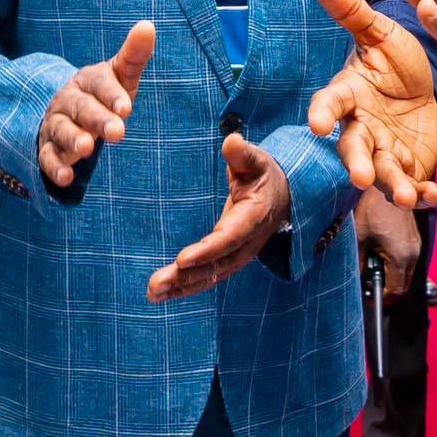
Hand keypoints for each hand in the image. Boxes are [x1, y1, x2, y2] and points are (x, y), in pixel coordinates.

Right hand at [39, 22, 153, 188]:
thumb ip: (133, 56)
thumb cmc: (102, 95)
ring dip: (72, 139)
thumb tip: (148, 26)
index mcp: (87, 80)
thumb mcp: (119, 76)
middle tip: (117, 132)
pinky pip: (47, 158)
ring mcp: (55, 124)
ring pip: (61, 130)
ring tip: (86, 149)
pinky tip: (66, 178)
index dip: (112, 95)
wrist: (67, 112)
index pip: (99, 84)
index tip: (126, 108)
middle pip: (81, 108)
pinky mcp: (48, 148)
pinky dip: (55, 168)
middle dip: (97, 119)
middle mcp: (68, 100)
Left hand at [147, 134, 291, 301]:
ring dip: (180, 287)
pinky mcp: (228, 260)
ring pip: (209, 276)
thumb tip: (232, 141)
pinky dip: (185, 288)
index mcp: (253, 218)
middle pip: (215, 264)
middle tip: (155, 284)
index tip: (181, 259)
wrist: (283, 194)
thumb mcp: (256, 160)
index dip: (206, 251)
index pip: (229, 238)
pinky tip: (162, 294)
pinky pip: (208, 277)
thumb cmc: (263, 174)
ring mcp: (238, 255)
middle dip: (185, 277)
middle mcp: (246, 243)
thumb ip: (242, 154)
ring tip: (153, 293)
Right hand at [304, 0, 436, 207]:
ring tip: (405, 196)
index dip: (323, 113)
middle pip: (353, 148)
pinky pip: (413, 186)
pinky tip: (432, 198)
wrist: (421, 90)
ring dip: (392, 185)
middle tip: (360, 176)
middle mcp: (361, 128)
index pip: (330, 103)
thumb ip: (348, 8)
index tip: (318, 123)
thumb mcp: (377, 32)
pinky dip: (421, 194)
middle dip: (356, 162)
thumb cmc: (392, 62)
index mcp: (349, 94)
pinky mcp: (408, 169)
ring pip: (383, 173)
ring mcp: (384, 152)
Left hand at [354, 189, 421, 298]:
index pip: (395, 291)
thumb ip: (355, 263)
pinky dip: (391, 262)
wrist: (385, 177)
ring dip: (387, 274)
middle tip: (364, 283)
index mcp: (401, 255)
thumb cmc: (369, 205)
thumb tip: (351, 282)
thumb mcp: (356, 237)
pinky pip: (404, 258)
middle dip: (384, 287)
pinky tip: (375, 251)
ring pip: (404, 272)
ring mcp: (415, 244)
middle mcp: (414, 252)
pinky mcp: (413, 237)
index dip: (378, 298)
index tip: (364, 297)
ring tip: (367, 264)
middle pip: (402, 284)